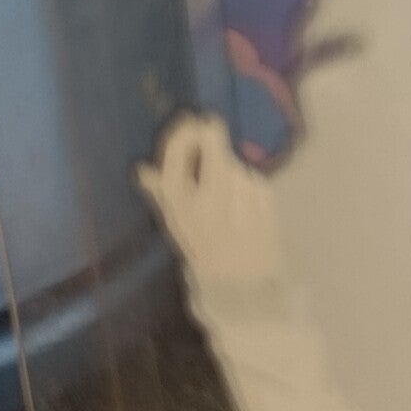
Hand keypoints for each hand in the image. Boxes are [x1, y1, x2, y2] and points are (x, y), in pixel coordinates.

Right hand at [136, 112, 285, 300]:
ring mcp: (241, 202)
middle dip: (211, 134)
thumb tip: (143, 169)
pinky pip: (254, 180)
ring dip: (231, 168)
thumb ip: (161, 197)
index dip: (183, 134)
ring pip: (235, 165)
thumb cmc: (204, 256)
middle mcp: (210, 203)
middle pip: (213, 148)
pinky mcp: (266, 203)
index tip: (190, 121)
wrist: (242, 288)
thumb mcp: (177, 229)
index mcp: (182, 210)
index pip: (177, 160)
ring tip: (228, 191)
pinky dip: (248, 184)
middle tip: (210, 129)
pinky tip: (245, 202)